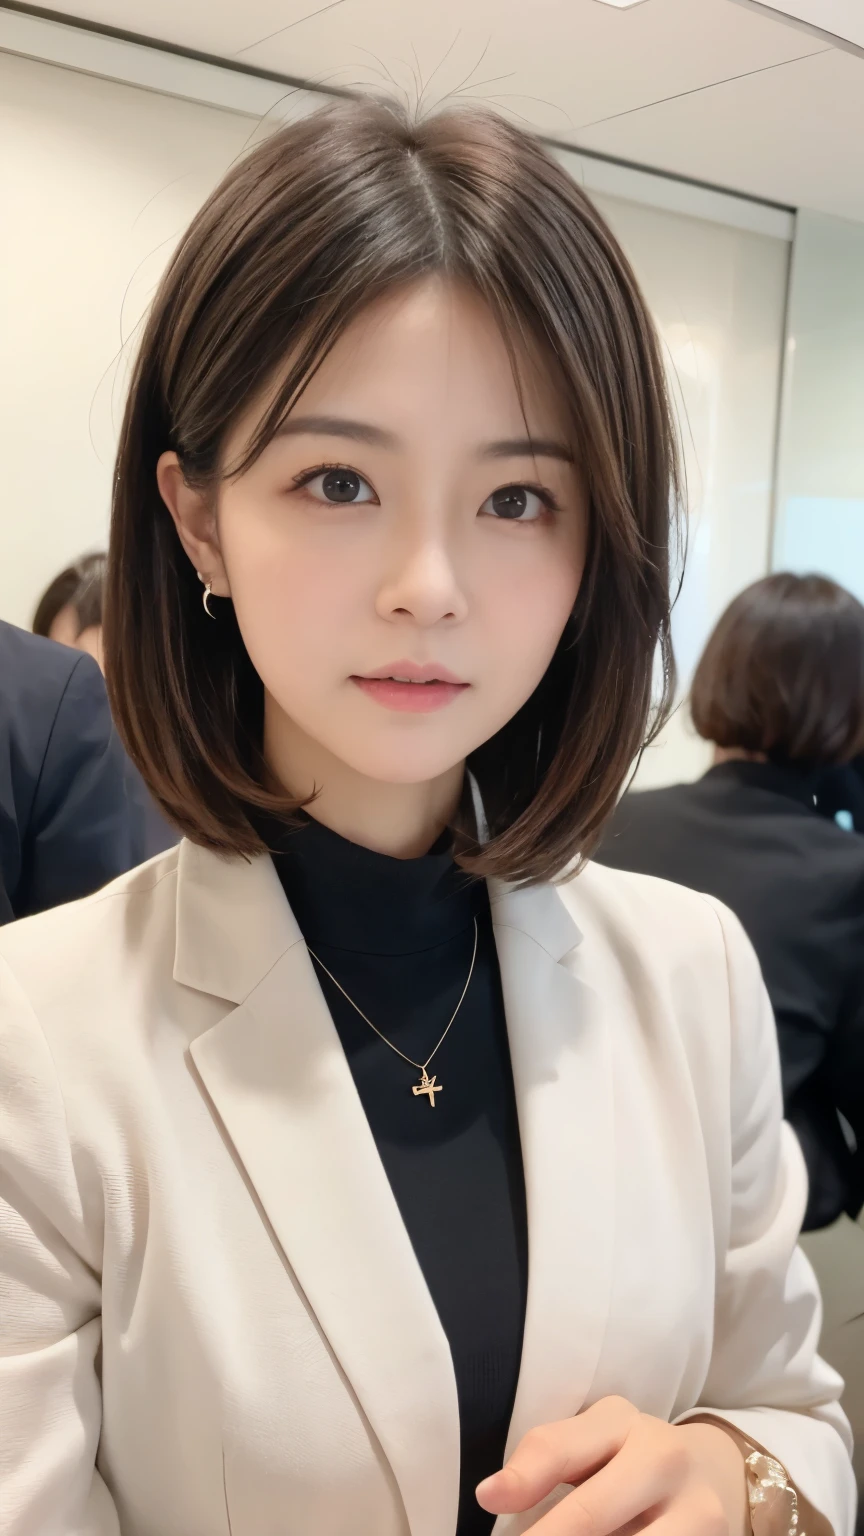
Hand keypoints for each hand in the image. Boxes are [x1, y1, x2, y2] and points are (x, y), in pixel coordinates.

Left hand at [476, 1397, 749, 1534]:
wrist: (710, 1476)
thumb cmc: (625, 1461)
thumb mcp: (590, 1445)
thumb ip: (543, 1461)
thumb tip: (491, 1496)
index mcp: (620, 1421)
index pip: (557, 1448)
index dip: (520, 1480)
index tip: (487, 1500)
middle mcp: (664, 1457)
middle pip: (591, 1514)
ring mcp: (699, 1507)